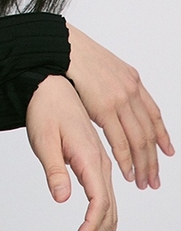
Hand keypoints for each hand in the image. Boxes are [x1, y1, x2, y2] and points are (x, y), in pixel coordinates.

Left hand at [26, 74, 116, 230]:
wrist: (49, 86)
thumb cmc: (45, 109)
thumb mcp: (43, 139)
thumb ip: (54, 169)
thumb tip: (61, 197)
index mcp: (90, 158)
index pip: (99, 204)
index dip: (89, 230)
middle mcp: (101, 163)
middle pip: (108, 213)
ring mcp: (100, 164)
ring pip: (109, 209)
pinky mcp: (94, 163)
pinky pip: (105, 199)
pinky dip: (103, 222)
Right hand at [66, 24, 174, 188]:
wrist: (64, 48)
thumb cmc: (78, 58)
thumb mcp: (107, 68)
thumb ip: (116, 86)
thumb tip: (116, 100)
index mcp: (133, 81)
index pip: (154, 115)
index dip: (162, 136)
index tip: (167, 152)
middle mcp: (131, 91)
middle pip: (149, 133)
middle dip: (153, 159)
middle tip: (155, 179)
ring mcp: (120, 100)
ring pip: (139, 140)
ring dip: (143, 164)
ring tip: (144, 182)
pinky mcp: (105, 108)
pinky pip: (121, 141)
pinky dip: (126, 160)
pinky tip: (128, 172)